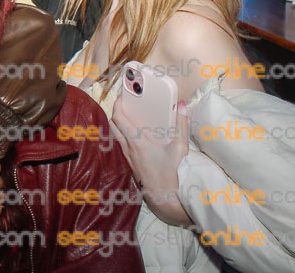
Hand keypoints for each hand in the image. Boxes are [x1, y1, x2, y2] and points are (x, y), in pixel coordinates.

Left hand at [110, 94, 191, 225]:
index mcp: (137, 142)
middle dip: (116, 112)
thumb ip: (181, 125)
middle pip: (112, 124)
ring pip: (114, 135)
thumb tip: (181, 106)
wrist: (163, 197)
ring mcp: (126, 156)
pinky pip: (120, 144)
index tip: (122, 96)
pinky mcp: (128, 163)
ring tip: (128, 116)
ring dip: (118, 124)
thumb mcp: (180, 148)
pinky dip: (122, 135)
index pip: (119, 118)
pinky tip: (133, 135)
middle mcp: (127, 148)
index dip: (117, 105)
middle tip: (125, 104)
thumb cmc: (170, 173)